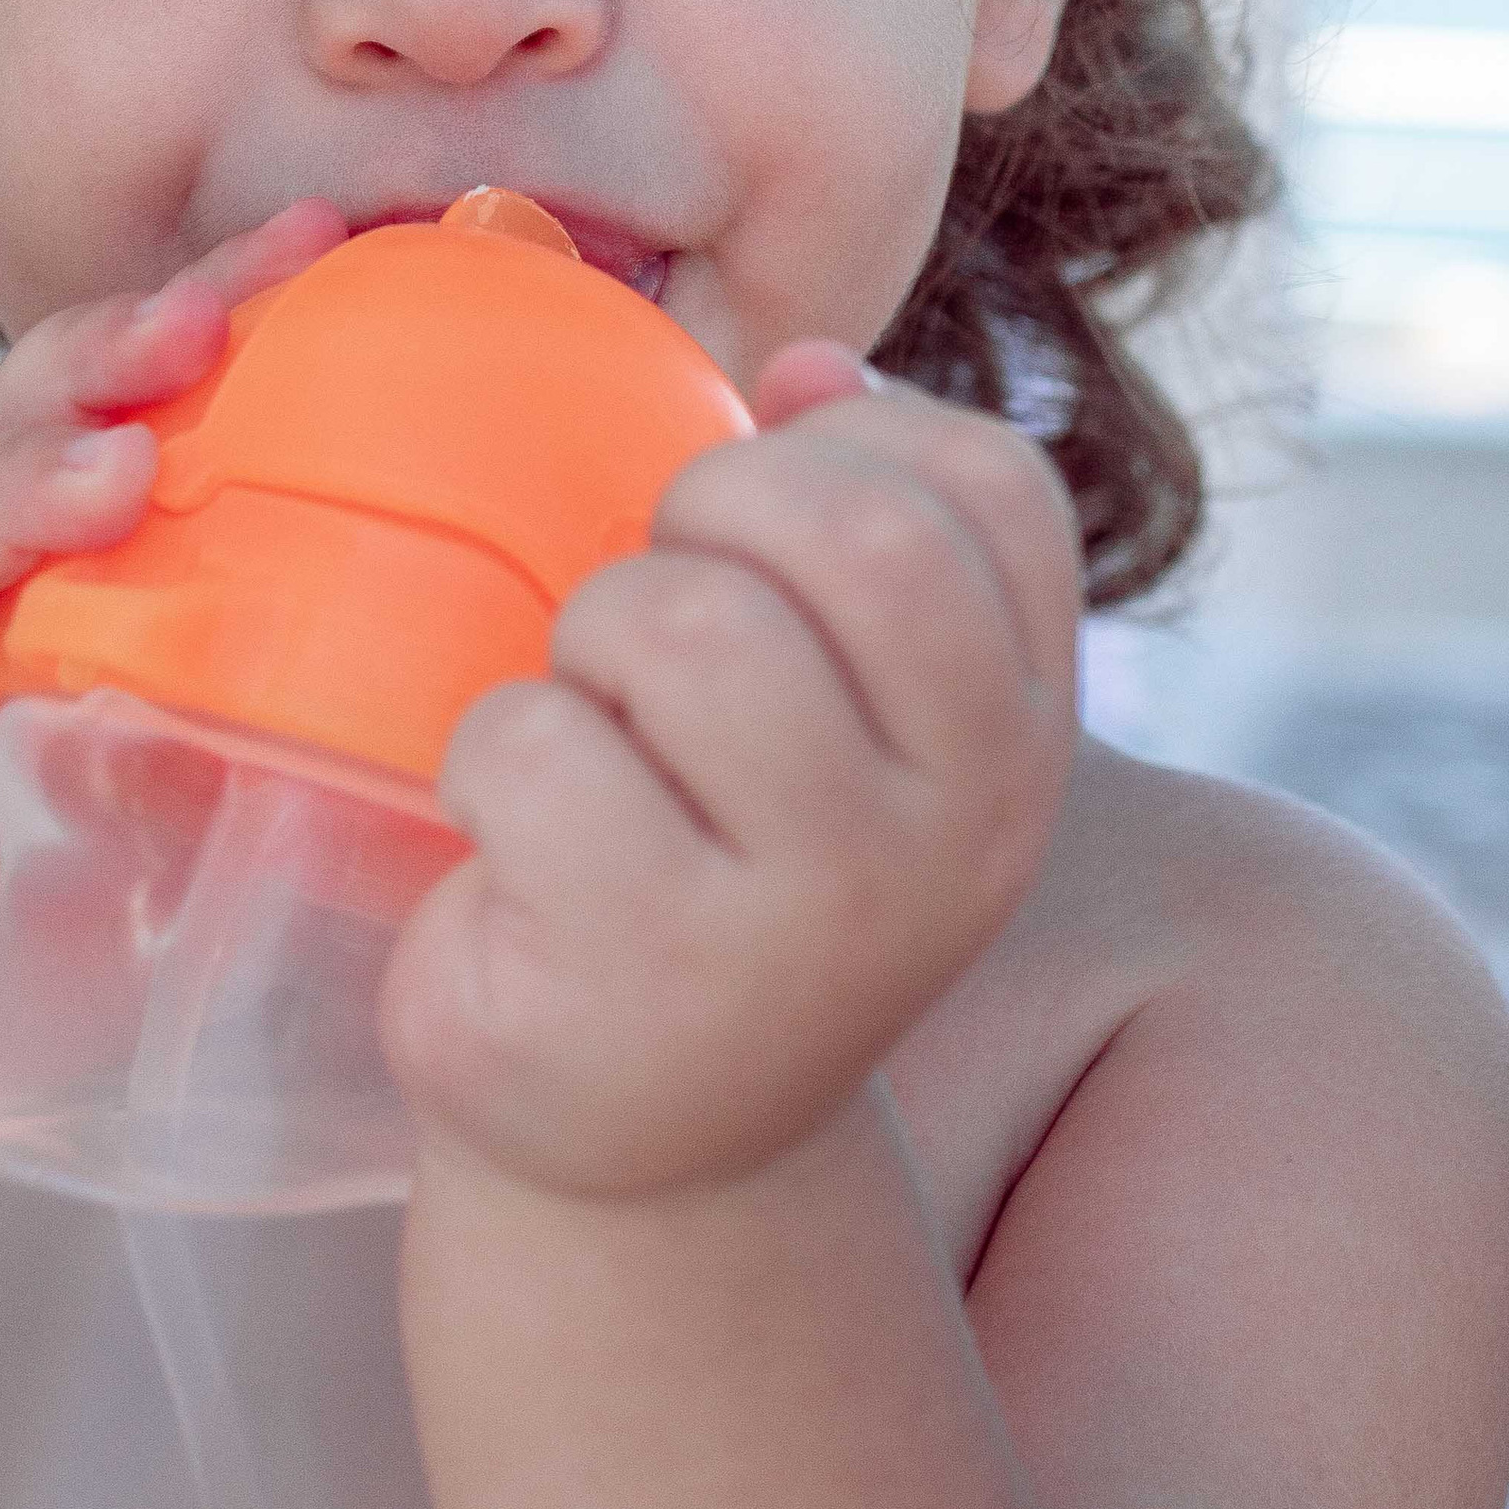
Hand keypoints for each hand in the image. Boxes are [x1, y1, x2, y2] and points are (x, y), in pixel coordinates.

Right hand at [0, 202, 344, 1116]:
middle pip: (39, 408)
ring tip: (108, 478)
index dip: (225, 297)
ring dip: (22, 473)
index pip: (154, 387)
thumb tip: (542, 624)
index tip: (324, 241)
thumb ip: (345, 693)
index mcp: (104, 555)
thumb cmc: (117, 907)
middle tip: (200, 327)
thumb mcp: (254, 783)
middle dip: (117, 348)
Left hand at [378, 352, 1081, 1198]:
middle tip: (653, 618)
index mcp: (1019, 739)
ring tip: (595, 739)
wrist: (645, 1141)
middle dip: (708, 518)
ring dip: (586, 647)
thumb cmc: (726, 865)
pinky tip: (522, 850)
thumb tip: (809, 367)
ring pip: (679, 622)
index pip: (989, 488)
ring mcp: (814, 917)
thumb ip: (863, 522)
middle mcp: (959, 830)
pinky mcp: (645, 973)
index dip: (844, 450)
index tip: (762, 533)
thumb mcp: (849, 713)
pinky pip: (530, 744)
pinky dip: (489, 762)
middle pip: (853, 530)